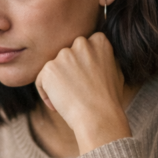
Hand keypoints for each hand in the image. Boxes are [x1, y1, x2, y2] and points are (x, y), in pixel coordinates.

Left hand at [35, 33, 132, 154]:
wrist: (98, 116)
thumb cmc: (109, 99)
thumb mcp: (115, 71)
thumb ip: (102, 58)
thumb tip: (94, 57)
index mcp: (99, 41)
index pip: (84, 47)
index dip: (82, 65)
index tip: (85, 81)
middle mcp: (81, 43)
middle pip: (68, 57)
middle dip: (69, 72)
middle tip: (76, 91)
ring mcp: (64, 55)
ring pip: (55, 68)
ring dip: (58, 83)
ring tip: (69, 100)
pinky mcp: (49, 68)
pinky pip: (42, 80)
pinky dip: (46, 94)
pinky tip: (57, 106)